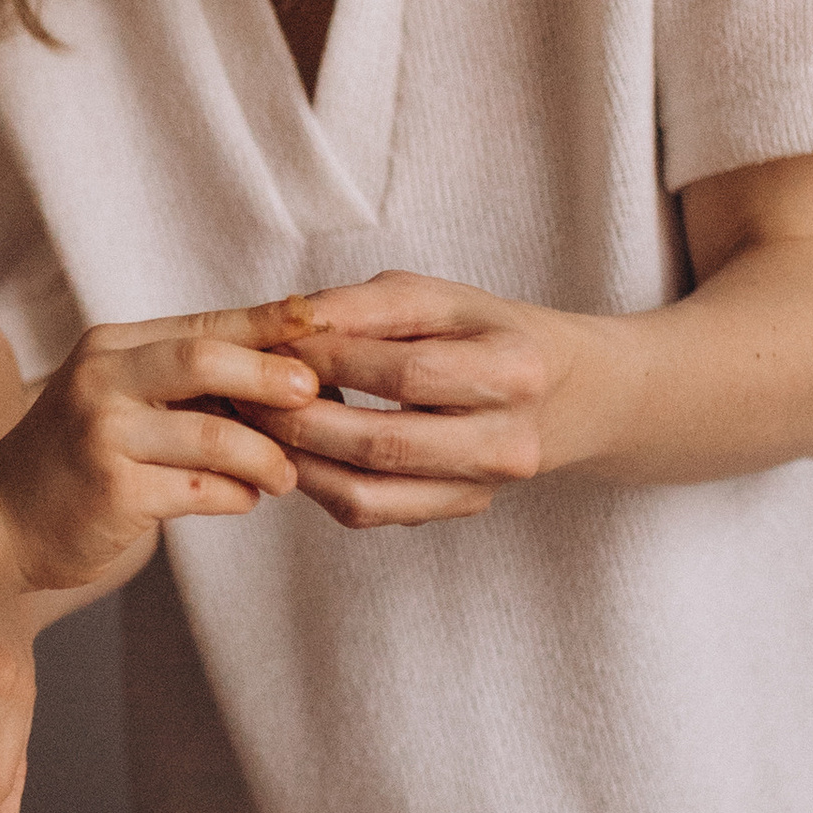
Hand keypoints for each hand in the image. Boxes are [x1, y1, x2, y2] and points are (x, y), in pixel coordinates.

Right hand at [0, 305, 317, 590]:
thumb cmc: (72, 458)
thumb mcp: (113, 396)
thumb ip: (179, 381)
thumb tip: (284, 375)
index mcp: (110, 347)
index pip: (205, 324)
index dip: (270, 325)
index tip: (326, 327)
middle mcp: (102, 381)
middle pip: (207, 360)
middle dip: (273, 377)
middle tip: (317, 396)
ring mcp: (104, 436)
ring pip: (214, 434)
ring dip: (265, 456)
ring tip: (286, 474)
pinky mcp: (113, 493)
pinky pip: (201, 491)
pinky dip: (237, 496)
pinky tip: (246, 499)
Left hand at [239, 272, 596, 526]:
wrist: (569, 392)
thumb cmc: (490, 332)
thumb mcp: (442, 299)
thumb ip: (367, 308)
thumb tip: (289, 323)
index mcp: (515, 371)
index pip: (407, 373)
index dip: (332, 360)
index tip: (273, 343)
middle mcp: (508, 442)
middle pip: (383, 442)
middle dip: (300, 417)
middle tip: (244, 392)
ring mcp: (485, 489)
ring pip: (368, 494)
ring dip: (297, 460)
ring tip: (253, 424)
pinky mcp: (459, 511)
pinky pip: (372, 512)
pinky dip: (318, 483)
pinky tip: (289, 450)